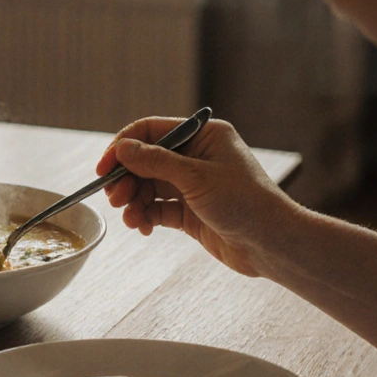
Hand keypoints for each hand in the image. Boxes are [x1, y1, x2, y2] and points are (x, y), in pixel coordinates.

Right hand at [97, 117, 296, 277]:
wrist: (272, 244)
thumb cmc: (246, 203)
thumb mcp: (196, 177)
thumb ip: (156, 162)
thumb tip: (122, 148)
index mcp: (204, 136)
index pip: (152, 131)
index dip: (124, 147)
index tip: (104, 167)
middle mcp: (197, 156)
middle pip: (146, 161)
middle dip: (127, 179)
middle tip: (115, 198)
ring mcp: (193, 185)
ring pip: (149, 187)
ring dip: (135, 202)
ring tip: (131, 218)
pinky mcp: (191, 211)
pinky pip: (158, 209)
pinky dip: (146, 216)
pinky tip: (143, 227)